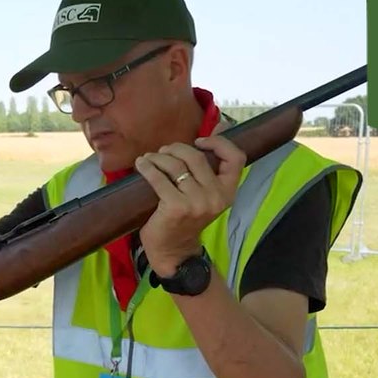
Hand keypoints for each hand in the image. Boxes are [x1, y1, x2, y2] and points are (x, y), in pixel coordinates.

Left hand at [134, 136, 244, 274]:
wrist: (173, 252)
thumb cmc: (186, 219)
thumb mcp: (205, 194)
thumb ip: (211, 166)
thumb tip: (220, 125)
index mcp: (228, 192)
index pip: (235, 158)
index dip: (218, 143)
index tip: (199, 141)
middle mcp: (216, 197)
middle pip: (196, 157)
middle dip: (176, 149)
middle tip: (163, 152)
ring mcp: (197, 203)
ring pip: (176, 165)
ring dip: (158, 157)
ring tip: (149, 159)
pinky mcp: (176, 207)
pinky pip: (159, 178)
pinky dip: (148, 168)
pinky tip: (142, 165)